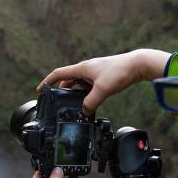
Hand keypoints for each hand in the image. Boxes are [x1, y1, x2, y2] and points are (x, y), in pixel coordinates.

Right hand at [37, 49, 169, 114]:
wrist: (137, 65)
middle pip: (68, 81)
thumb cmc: (120, 72)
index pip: (58, 74)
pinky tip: (91, 102)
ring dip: (77, 95)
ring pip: (79, 85)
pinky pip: (89, 87)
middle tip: (60, 105)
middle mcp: (86, 69)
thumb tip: (84, 112)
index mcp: (82, 69)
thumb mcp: (103, 90)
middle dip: (63, 93)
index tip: (40, 90)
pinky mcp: (102, 77)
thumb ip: (91, 102)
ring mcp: (94, 73)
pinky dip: (87, 94)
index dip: (47, 82)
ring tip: (77, 107)